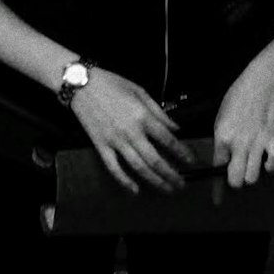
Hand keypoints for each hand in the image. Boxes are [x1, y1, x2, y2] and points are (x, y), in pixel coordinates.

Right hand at [68, 67, 190, 191]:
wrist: (81, 84)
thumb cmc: (112, 84)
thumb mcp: (140, 91)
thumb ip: (159, 112)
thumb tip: (176, 128)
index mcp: (143, 117)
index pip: (169, 141)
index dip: (183, 153)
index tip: (192, 162)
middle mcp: (131, 132)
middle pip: (156, 160)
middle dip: (171, 175)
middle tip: (182, 184)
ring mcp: (115, 141)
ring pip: (138, 167)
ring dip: (154, 181)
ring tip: (167, 189)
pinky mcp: (101, 145)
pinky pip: (113, 167)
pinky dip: (124, 181)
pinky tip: (135, 189)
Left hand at [214, 60, 273, 185]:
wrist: (260, 86)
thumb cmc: (237, 101)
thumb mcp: (221, 120)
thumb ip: (222, 143)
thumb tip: (223, 162)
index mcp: (222, 138)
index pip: (217, 169)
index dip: (218, 189)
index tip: (218, 202)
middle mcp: (239, 144)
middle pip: (237, 180)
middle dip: (235, 183)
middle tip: (237, 177)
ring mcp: (257, 143)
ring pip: (254, 177)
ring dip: (252, 175)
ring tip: (251, 166)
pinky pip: (272, 165)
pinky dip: (269, 167)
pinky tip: (266, 160)